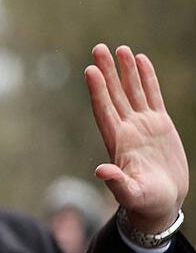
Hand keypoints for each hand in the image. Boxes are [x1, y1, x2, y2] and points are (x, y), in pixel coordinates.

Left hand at [85, 43, 187, 232]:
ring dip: (125, 71)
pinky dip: (146, 79)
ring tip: (120, 48)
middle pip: (114, 95)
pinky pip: (152, 96)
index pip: (104, 111)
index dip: (97, 91)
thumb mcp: (131, 194)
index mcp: (117, 143)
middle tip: (98, 48)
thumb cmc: (145, 203)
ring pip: (132, 91)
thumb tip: (101, 171)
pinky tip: (141, 61)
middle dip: (107, 71)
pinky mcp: (159, 125)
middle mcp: (127, 129)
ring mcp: (143, 125)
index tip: (90, 71)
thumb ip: (117, 183)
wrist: (161, 204)